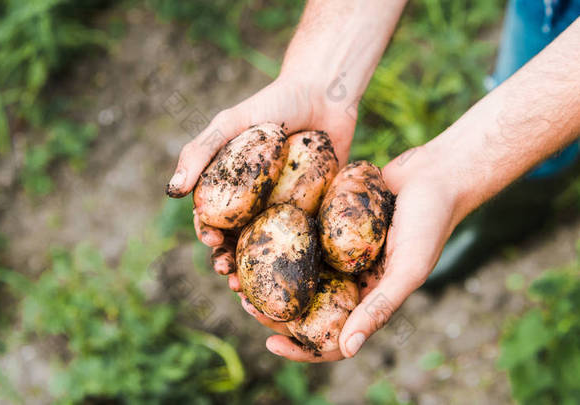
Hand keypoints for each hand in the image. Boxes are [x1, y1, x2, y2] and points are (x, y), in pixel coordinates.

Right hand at [168, 76, 357, 286]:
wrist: (325, 94)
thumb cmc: (275, 104)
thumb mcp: (232, 123)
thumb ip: (201, 152)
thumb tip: (171, 191)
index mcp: (233, 187)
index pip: (215, 219)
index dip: (209, 236)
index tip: (213, 245)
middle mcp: (257, 204)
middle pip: (239, 242)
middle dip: (231, 264)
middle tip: (231, 276)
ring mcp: (286, 211)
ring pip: (269, 251)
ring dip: (258, 274)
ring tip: (254, 289)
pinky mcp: (316, 213)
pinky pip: (305, 243)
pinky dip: (297, 266)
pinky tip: (296, 281)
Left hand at [261, 147, 461, 361]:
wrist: (434, 175)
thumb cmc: (430, 224)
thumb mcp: (408, 269)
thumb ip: (380, 307)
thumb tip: (348, 348)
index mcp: (367, 299)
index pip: (330, 337)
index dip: (300, 347)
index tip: (270, 342)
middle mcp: (349, 279)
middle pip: (305, 305)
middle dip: (274, 310)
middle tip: (243, 301)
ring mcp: (338, 252)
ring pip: (297, 272)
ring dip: (268, 277)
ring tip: (238, 271)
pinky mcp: (329, 223)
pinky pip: (300, 237)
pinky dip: (279, 242)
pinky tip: (255, 235)